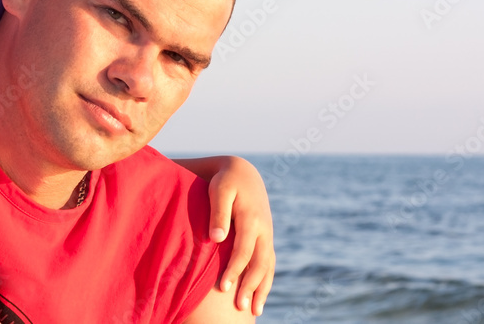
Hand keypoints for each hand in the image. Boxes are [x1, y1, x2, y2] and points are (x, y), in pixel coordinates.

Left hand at [207, 156, 274, 315]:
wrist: (243, 173)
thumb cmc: (225, 182)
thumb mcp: (219, 190)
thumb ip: (218, 213)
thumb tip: (215, 239)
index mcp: (252, 218)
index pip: (244, 249)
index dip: (235, 269)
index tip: (223, 287)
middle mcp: (264, 229)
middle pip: (260, 263)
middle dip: (250, 286)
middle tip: (239, 307)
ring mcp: (267, 235)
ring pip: (268, 266)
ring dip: (262, 288)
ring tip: (255, 310)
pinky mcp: (266, 238)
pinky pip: (269, 263)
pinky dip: (266, 280)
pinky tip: (260, 296)